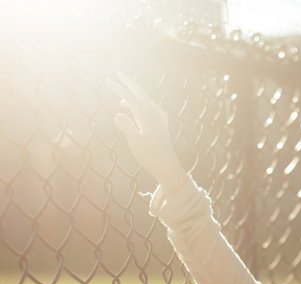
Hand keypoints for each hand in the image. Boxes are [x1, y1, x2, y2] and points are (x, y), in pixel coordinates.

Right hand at [105, 72, 187, 193]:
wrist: (167, 166)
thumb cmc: (150, 156)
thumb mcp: (136, 142)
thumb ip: (127, 127)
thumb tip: (118, 114)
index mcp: (147, 117)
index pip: (131, 97)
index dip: (118, 88)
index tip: (106, 81)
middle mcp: (154, 115)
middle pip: (141, 93)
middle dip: (129, 83)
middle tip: (117, 74)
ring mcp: (159, 119)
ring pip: (146, 101)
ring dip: (134, 95)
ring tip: (122, 100)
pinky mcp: (161, 126)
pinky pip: (151, 108)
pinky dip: (142, 105)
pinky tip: (138, 111)